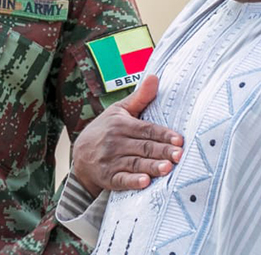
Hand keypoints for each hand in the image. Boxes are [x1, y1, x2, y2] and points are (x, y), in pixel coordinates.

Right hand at [71, 74, 182, 196]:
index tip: (179, 140)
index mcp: (121, 124)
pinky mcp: (108, 177)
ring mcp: (111, 160)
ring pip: (135, 164)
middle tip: (179, 155)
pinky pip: (122, 180)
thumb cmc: (106, 130)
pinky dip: (133, 182)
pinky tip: (145, 182)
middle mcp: (115, 142)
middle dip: (162, 151)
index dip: (163, 135)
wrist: (81, 154)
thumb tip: (155, 77)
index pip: (146, 129)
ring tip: (167, 168)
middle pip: (143, 147)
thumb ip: (140, 97)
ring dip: (151, 167)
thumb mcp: (119, 111)